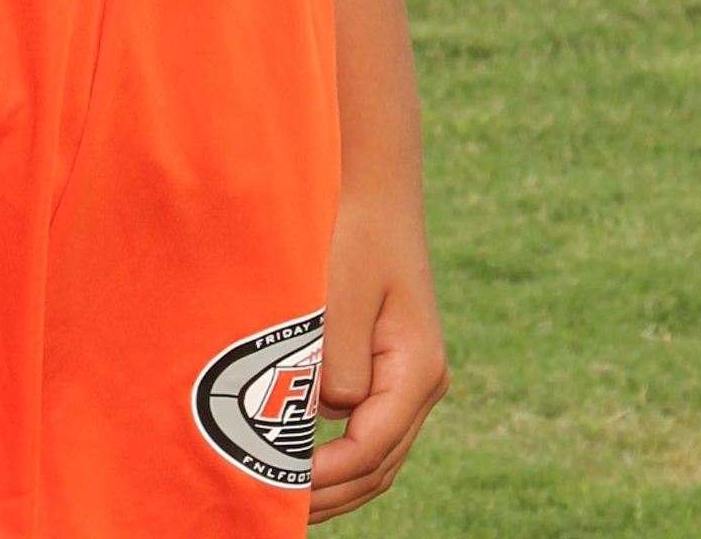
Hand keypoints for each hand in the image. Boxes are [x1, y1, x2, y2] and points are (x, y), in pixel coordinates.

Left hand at [308, 200, 448, 519]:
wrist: (375, 193)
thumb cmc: (355, 234)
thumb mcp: (342, 291)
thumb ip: (337, 358)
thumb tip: (327, 417)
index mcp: (417, 370)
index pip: (371, 448)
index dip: (325, 475)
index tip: (280, 486)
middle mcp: (422, 383)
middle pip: (379, 466)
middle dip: (330, 494)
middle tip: (278, 510)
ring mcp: (410, 380)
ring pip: (377, 456)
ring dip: (336, 483)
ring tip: (286, 500)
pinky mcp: (390, 370)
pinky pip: (369, 431)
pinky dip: (339, 455)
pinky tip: (301, 461)